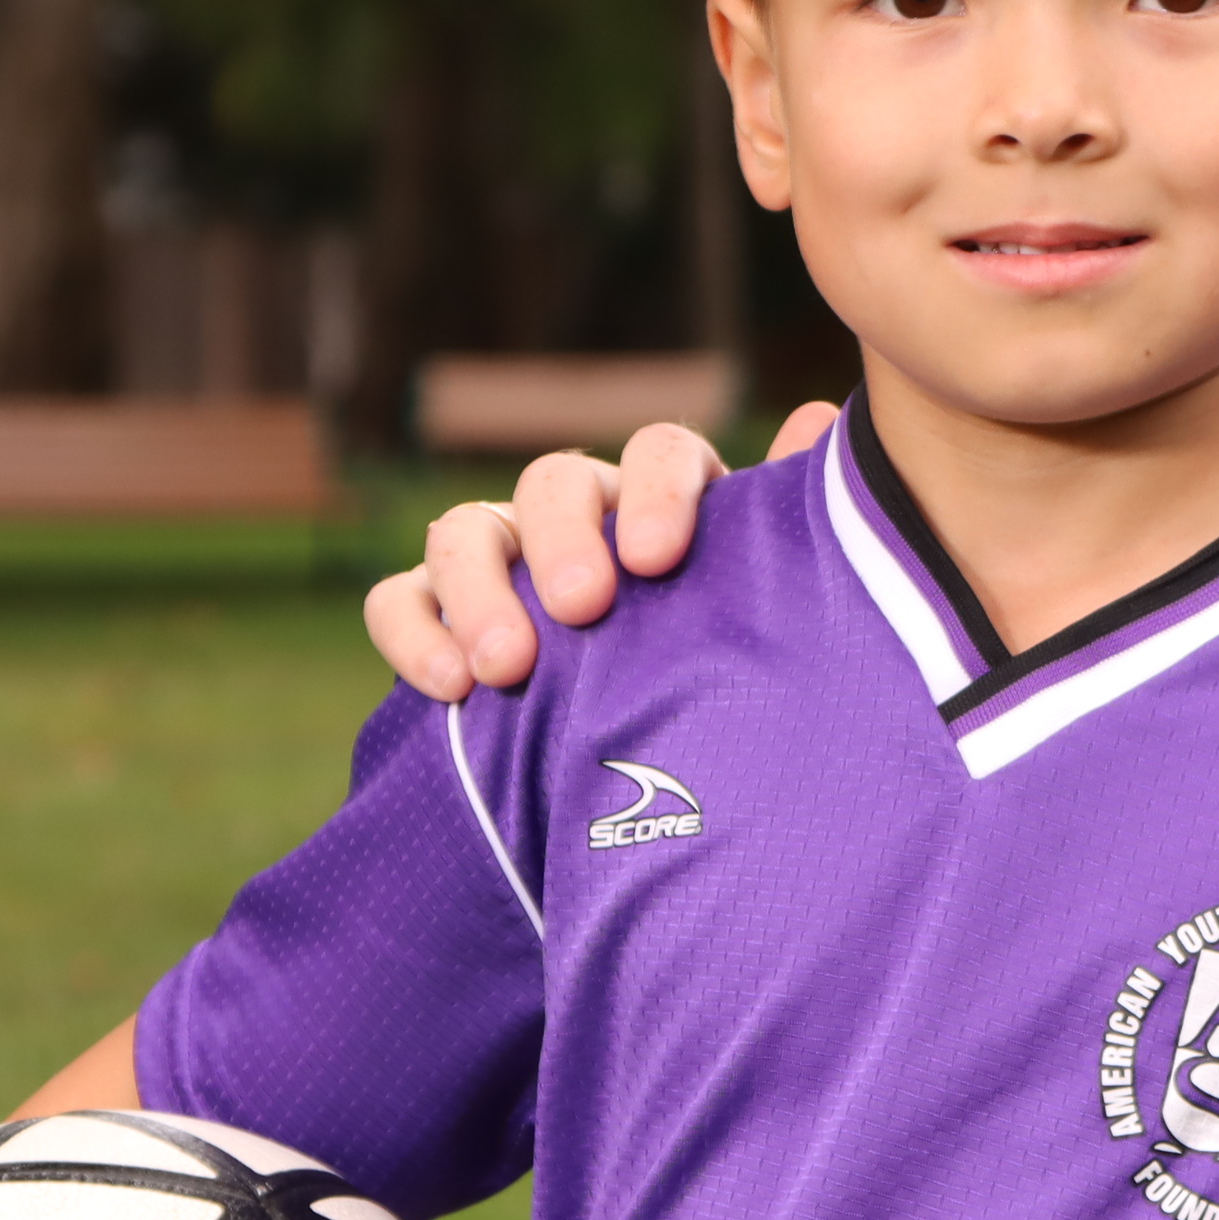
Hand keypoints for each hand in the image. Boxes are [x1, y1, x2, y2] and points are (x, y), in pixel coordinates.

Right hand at [361, 405, 837, 701]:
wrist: (657, 803)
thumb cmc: (720, 691)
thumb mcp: (761, 620)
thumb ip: (786, 533)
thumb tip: (819, 416)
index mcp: (666, 506)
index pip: (659, 452)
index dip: (655, 490)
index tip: (657, 558)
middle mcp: (579, 520)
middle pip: (554, 482)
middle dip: (562, 539)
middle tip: (583, 608)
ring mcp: (500, 564)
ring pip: (466, 531)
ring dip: (480, 590)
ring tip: (506, 667)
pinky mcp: (436, 618)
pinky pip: (400, 599)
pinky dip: (413, 632)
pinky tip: (450, 688)